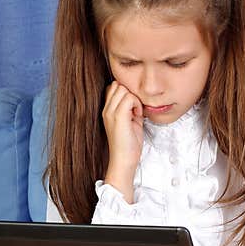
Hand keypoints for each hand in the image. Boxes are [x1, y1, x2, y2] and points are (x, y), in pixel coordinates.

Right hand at [101, 81, 142, 195]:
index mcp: (107, 111)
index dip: (126, 93)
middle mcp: (106, 110)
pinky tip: (137, 116)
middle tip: (135, 110)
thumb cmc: (128, 145)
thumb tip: (138, 99)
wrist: (124, 160)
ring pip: (124, 89)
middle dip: (130, 94)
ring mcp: (110, 112)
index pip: (113, 88)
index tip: (133, 107)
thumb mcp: (130, 122)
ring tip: (136, 113)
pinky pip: (129, 98)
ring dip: (134, 99)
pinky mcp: (118, 116)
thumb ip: (131, 109)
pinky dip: (137, 105)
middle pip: (118, 85)